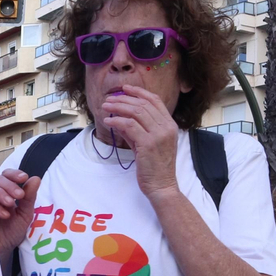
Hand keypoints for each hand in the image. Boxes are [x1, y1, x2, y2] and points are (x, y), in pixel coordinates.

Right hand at [0, 170, 40, 260]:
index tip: (24, 178)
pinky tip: (5, 215)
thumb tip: (36, 178)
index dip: (14, 174)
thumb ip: (29, 197)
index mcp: (6, 192)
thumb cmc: (12, 231)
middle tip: (19, 195)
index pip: (7, 175)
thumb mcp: (25, 214)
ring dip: (0, 193)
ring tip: (11, 204)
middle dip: (9, 185)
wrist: (3, 249)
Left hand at [98, 85, 180, 199]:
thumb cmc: (154, 167)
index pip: (155, 101)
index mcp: (170, 125)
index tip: (125, 88)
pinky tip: (108, 121)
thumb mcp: (146, 144)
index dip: (139, 92)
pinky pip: (129, 126)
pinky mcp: (148, 144)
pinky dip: (117, 121)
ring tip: (105, 107)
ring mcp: (158, 135)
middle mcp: (167, 127)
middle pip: (143, 105)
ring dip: (118, 107)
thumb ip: (136, 131)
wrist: (162, 186)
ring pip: (136, 112)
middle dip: (123, 99)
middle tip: (109, 100)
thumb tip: (119, 119)